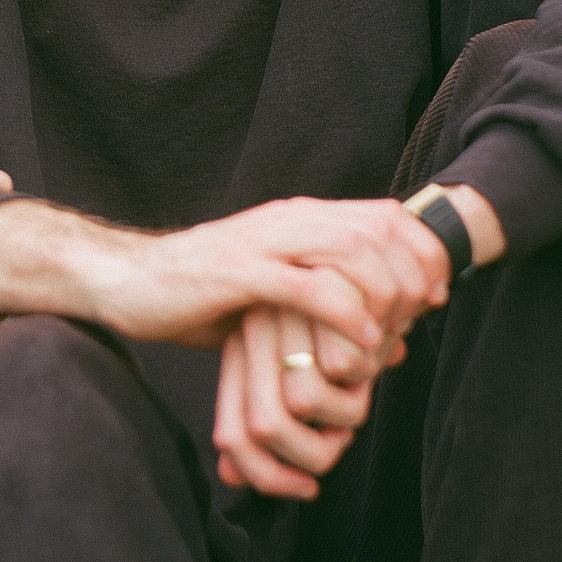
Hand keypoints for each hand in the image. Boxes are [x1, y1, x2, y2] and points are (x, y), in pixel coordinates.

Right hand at [93, 195, 446, 358]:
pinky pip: (311, 287)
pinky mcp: (241, 272)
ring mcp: (264, 242)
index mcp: (297, 219)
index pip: (381, 215)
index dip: (421, 249)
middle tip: (425, 312)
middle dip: (414, 270)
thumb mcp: (273, 301)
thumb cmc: (198, 295)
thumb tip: (396, 341)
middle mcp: (286, 220)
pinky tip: (358, 346)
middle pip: (377, 228)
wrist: (125, 281)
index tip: (437, 292)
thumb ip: (330, 311)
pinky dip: (346, 316)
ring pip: (351, 249)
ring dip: (385, 292)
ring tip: (395, 329)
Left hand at [212, 306, 393, 497]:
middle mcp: (252, 335)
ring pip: (304, 401)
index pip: (233, 437)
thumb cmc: (336, 340)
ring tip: (354, 395)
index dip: (266, 476)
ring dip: (342, 416)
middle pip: (265, 428)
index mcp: (239, 357)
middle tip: (337, 439)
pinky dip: (360, 379)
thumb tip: (229, 479)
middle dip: (313, 456)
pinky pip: (341, 366)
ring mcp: (283, 315)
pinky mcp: (317, 298)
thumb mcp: (294, 384)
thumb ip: (258, 426)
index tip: (304, 487)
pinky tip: (370, 362)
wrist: (367, 274)